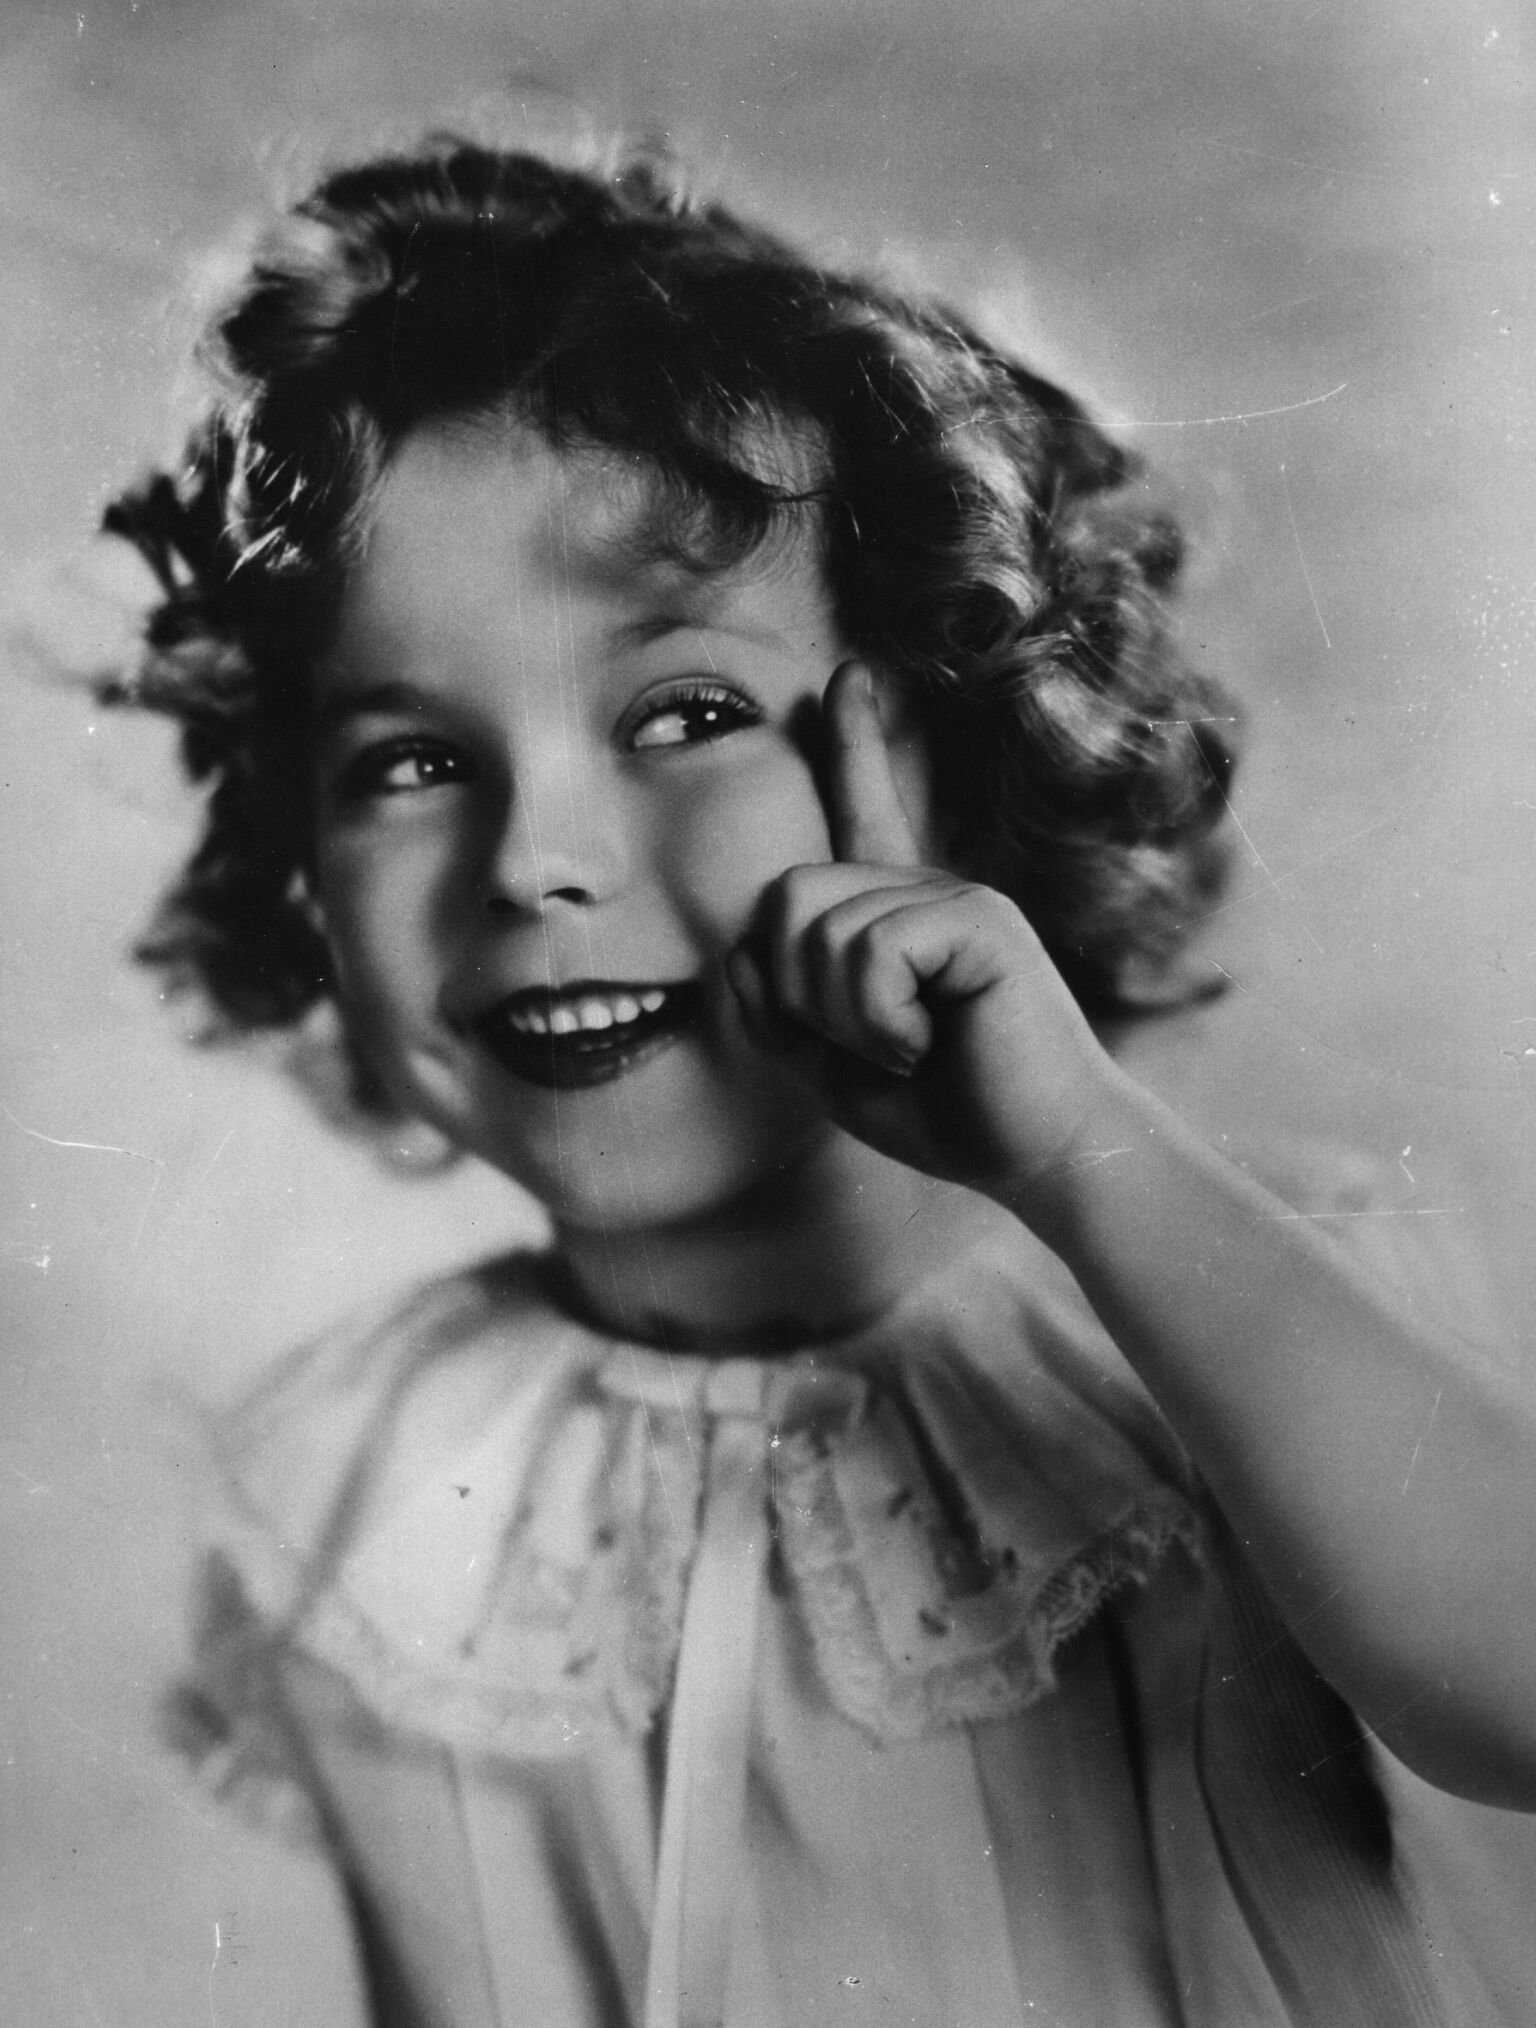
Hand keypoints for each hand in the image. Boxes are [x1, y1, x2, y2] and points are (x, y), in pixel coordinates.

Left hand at [727, 663, 1120, 1210]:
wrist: (1037, 1155)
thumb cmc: (943, 1110)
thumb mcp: (831, 1064)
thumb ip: (780, 1010)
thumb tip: (742, 949)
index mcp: (897, 912)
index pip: (862, 812)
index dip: (851, 744)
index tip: (847, 677)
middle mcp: (926, 887)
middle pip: (787, 892)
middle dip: (798, 990)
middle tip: (872, 1044)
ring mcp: (957, 897)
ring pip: (820, 929)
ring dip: (844, 1019)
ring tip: (911, 1048)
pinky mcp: (980, 922)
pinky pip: (872, 950)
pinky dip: (878, 1020)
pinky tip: (928, 1043)